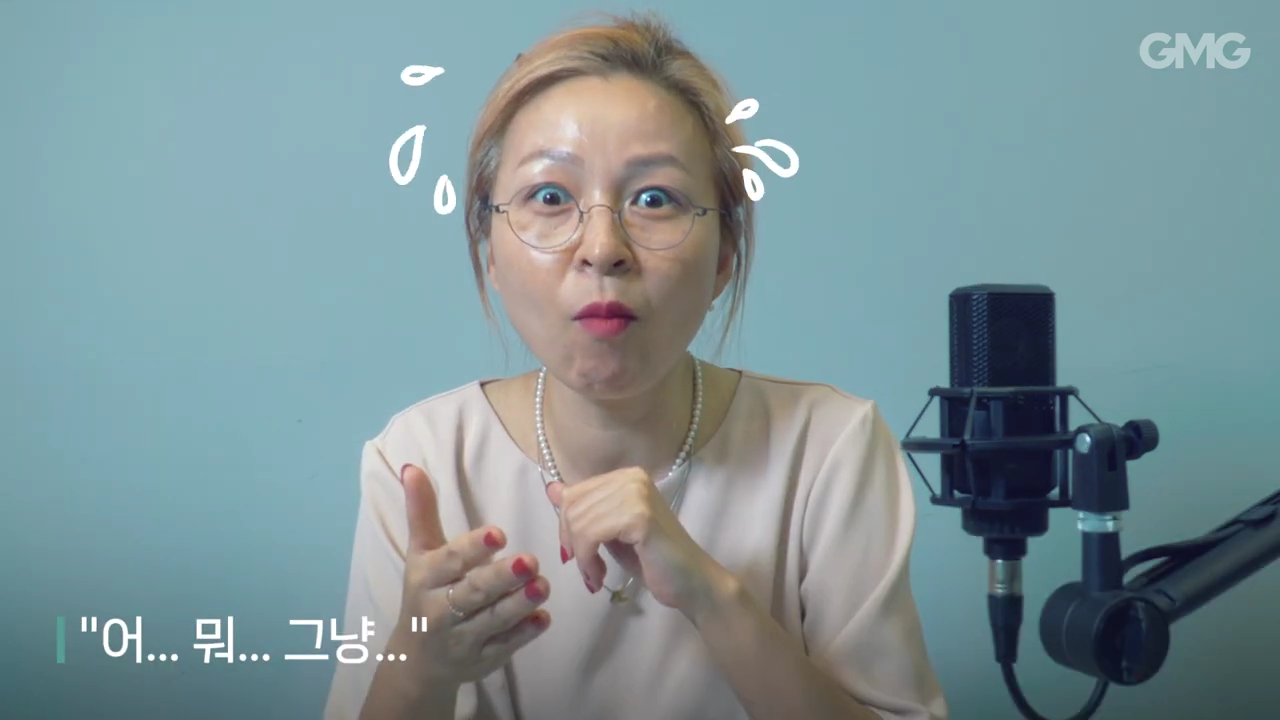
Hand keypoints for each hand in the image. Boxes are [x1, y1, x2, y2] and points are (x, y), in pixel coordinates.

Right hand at [394, 464, 551, 685]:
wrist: (416, 660)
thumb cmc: (424, 593)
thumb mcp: (420, 553)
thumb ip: (422, 512)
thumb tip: (411, 467)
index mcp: (426, 578)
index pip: (449, 561)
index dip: (473, 548)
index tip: (498, 533)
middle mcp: (440, 610)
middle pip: (473, 593)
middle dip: (501, 578)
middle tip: (530, 561)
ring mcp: (462, 638)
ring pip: (492, 621)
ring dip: (519, 604)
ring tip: (543, 585)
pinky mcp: (481, 660)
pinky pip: (504, 648)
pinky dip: (523, 635)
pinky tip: (544, 619)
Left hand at [546, 467, 720, 612]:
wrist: (690, 582)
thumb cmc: (652, 559)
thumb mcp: (610, 531)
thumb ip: (585, 509)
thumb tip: (551, 489)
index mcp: (626, 476)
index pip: (573, 494)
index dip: (566, 528)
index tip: (577, 554)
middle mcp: (632, 477)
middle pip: (572, 507)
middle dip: (572, 544)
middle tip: (588, 570)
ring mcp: (637, 494)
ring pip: (579, 523)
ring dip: (581, 558)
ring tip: (595, 576)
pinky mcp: (639, 516)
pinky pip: (591, 536)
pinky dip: (588, 561)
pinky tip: (600, 577)